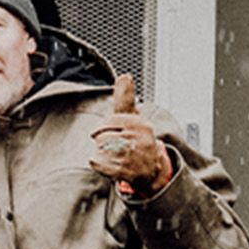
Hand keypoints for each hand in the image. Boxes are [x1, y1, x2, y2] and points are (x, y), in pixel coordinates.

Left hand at [89, 74, 171, 194]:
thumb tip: (125, 76)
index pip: (108, 122)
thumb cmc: (136, 138)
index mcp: (141, 124)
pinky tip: (105, 163)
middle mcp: (141, 140)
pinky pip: (99, 163)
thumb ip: (125, 98)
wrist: (151, 168)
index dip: (103, 127)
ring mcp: (136, 157)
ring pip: (100, 149)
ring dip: (101, 152)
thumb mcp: (131, 117)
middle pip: (102, 136)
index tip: (107, 131)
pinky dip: (97, 163)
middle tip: (114, 146)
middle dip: (102, 141)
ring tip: (114, 155)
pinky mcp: (128, 172)